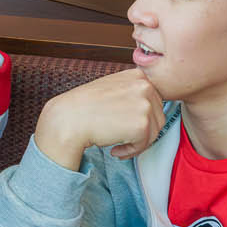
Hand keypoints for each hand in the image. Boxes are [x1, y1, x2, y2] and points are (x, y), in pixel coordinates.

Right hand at [33, 68, 163, 169]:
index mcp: (138, 75)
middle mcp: (145, 86)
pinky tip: (115, 148)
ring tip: (117, 143)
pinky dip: (131, 151)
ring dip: (137, 143)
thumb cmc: (84, 106)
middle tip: (122, 137)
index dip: (141, 117)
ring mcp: (145, 104)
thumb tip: (147, 108)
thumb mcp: (112, 88)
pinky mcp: (142, 124)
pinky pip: (145, 144)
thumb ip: (131, 92)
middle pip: (157, 117)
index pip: (154, 101)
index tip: (125, 124)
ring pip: (154, 132)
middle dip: (142, 132)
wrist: (69, 119)